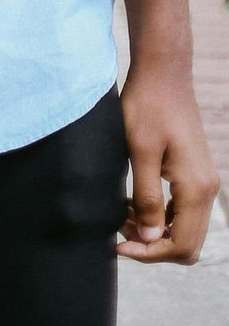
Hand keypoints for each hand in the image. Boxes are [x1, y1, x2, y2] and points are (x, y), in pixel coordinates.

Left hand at [118, 54, 218, 262]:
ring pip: (185, 228)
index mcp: (196, 188)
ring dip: (156, 232)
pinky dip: (161, 216)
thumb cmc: (148, 105)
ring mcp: (203, 182)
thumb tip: (151, 239)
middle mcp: (206, 189)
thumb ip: (147, 197)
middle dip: (153, 246)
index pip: (181, 244)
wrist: (163, 72)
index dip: (150, 253)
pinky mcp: (194, 173)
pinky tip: (134, 203)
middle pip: (187, 243)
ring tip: (123, 217)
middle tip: (121, 232)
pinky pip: (182, 211)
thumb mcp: (140, 151)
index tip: (119, 245)